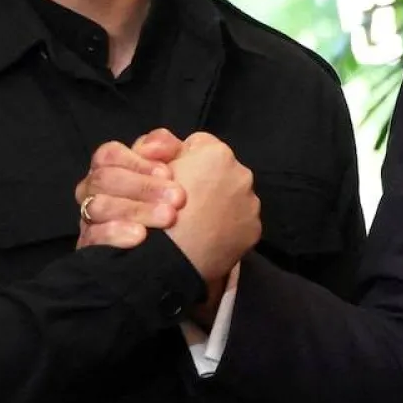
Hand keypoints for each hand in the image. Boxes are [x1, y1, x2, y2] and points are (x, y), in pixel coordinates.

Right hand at [75, 129, 186, 249]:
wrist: (198, 259)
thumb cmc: (199, 209)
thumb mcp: (197, 165)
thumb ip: (171, 146)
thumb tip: (151, 145)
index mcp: (121, 171)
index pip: (110, 155)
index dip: (137, 160)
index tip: (168, 173)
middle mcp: (102, 194)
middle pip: (103, 178)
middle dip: (143, 186)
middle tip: (178, 198)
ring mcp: (94, 222)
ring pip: (98, 206)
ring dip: (137, 209)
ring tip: (169, 218)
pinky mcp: (94, 250)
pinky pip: (93, 237)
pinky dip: (116, 233)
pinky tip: (140, 236)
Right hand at [166, 133, 261, 287]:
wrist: (168, 258)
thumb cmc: (154, 208)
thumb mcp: (148, 166)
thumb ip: (163, 147)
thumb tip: (174, 146)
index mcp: (216, 152)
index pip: (199, 144)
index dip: (182, 160)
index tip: (171, 178)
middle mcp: (241, 173)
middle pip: (220, 170)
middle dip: (205, 181)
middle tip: (183, 202)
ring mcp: (251, 202)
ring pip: (232, 195)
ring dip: (218, 203)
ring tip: (196, 222)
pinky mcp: (254, 228)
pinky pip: (240, 220)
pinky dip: (228, 226)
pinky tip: (209, 236)